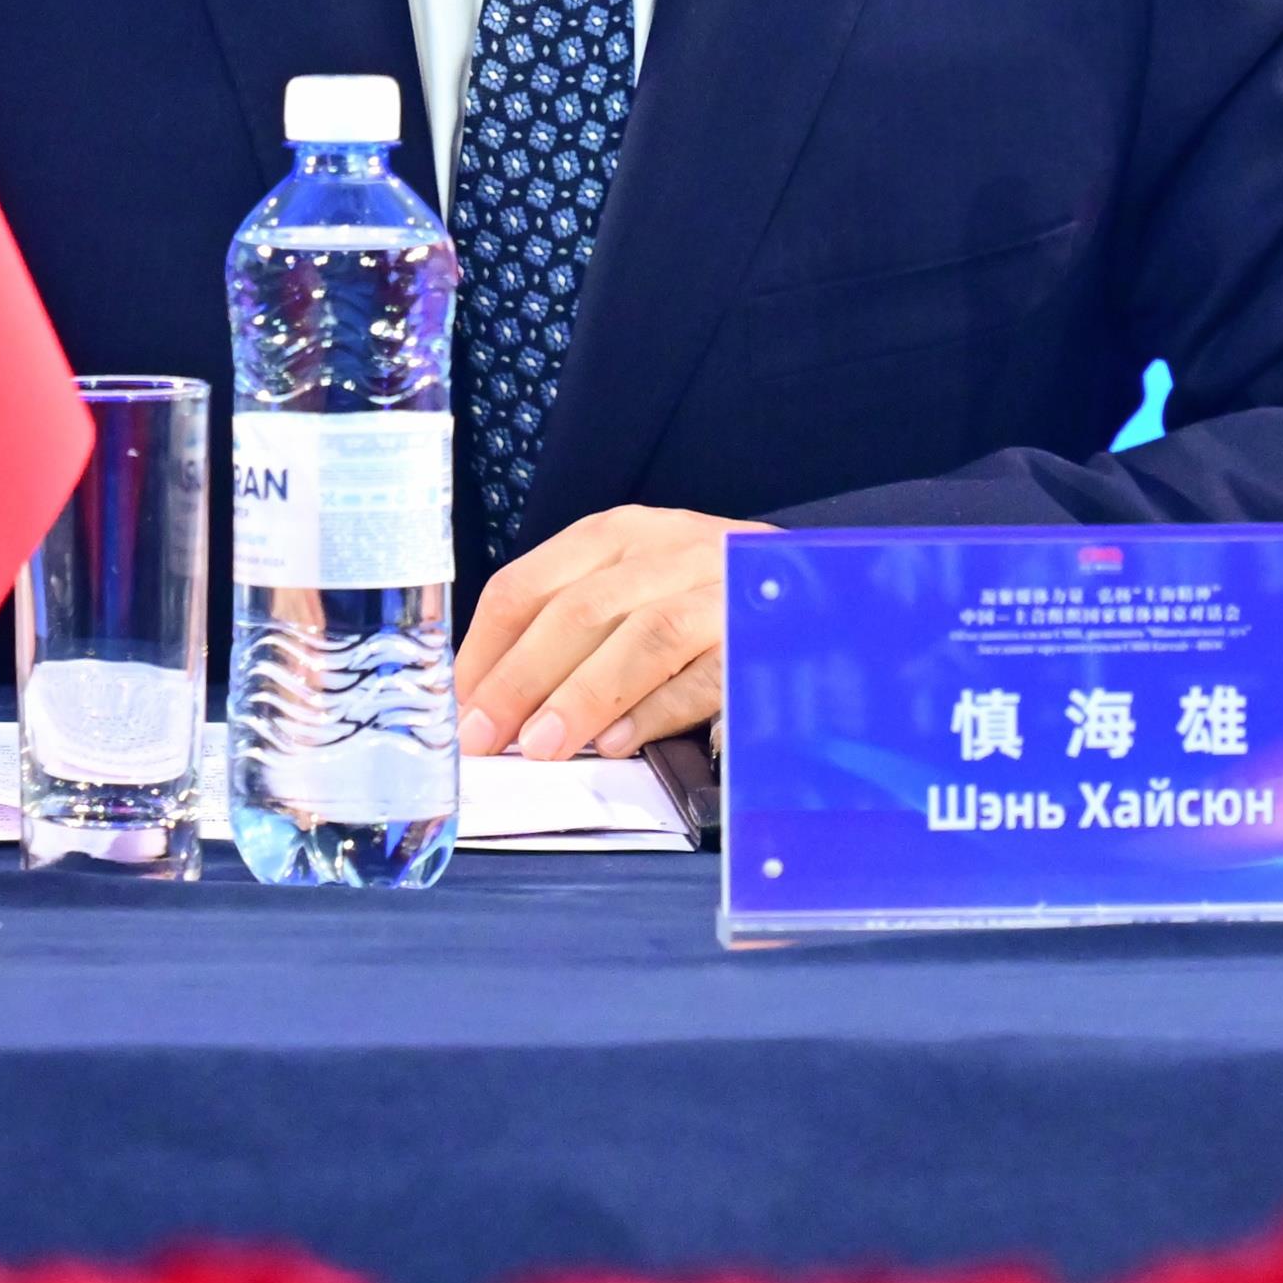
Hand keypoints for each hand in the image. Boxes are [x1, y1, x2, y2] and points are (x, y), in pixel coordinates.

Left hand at [453, 506, 770, 759]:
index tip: (458, 709)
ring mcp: (721, 588)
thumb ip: (571, 633)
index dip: (486, 652)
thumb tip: (493, 705)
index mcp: (619, 536)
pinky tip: (620, 742)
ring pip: (644, 636)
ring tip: (543, 746)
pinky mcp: (764, 633)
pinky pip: (707, 673)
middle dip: (522, 679)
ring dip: (585, 694)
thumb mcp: (633, 588)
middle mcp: (668, 550)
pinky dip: (659, 709)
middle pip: (579, 611)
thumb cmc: (708, 596)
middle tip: (486, 739)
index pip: (529, 586)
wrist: (823, 585)